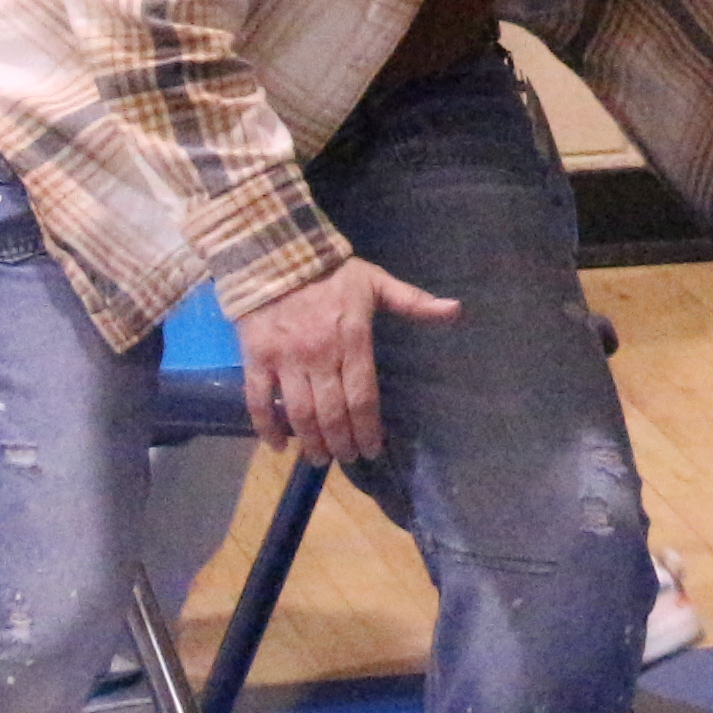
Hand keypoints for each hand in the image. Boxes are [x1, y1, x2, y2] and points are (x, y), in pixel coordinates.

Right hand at [234, 255, 462, 464]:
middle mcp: (320, 356)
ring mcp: (285, 359)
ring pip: (299, 413)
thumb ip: (413, 301)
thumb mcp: (376, 283)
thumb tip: (455, 310)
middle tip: (347, 459)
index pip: (363, 397)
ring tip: (319, 458)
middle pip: (332, 413)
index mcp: (353, 340)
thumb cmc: (331, 273)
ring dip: (311, 441)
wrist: (275, 253)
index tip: (372, 450)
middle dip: (342, 443)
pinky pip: (259, 400)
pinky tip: (278, 446)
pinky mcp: (257, 358)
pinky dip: (266, 426)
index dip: (368, 430)